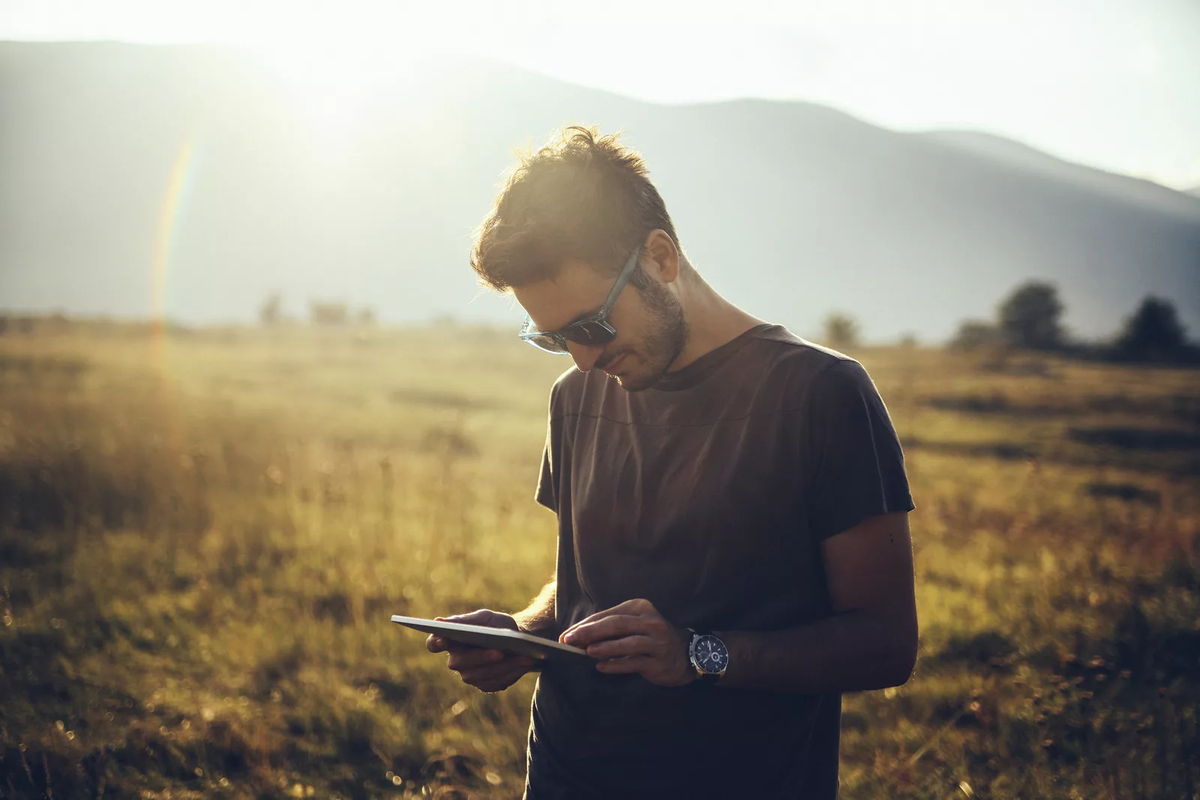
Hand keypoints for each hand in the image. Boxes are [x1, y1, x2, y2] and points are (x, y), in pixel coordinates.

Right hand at [426, 609, 539, 692]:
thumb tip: (439, 622)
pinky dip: (512, 672)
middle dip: (481, 657)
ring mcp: (470, 675)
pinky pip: (497, 682)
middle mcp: (456, 661)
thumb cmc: (496, 626)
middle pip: (461, 662)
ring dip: (504, 665)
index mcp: (451, 641)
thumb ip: (466, 621)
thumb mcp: (485, 618)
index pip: (434, 643)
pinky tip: (525, 663)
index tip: (443, 639)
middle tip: (500, 652)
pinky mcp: (485, 685)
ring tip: (523, 657)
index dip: (436, 642)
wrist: (515, 641)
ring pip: (482, 674)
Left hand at [560, 599, 693, 686]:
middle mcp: (650, 621)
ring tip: (587, 652)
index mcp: (640, 607)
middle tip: (570, 641)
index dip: (586, 624)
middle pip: (616, 625)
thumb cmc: (651, 638)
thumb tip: (579, 637)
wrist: (685, 654)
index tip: (567, 635)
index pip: (609, 615)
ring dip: (605, 647)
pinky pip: (635, 662)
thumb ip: (612, 629)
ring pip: (627, 643)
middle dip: (590, 632)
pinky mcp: (659, 661)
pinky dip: (617, 665)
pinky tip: (602, 667)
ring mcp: (657, 641)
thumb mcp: (635, 625)